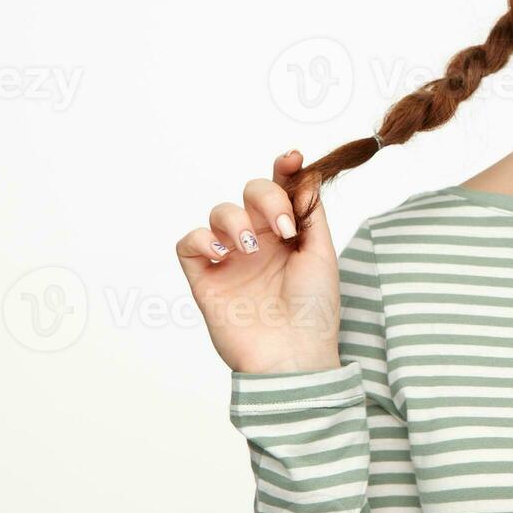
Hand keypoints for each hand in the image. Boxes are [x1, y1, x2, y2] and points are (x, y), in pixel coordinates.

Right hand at [175, 151, 342, 373]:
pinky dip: (202, 239)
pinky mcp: (205, 278)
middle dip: (266, 198)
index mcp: (290, 234)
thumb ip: (311, 214)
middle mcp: (260, 240)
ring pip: (220, 211)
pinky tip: (224, 254)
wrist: (293, 354)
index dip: (284, 169)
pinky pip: (189, 242)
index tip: (291, 158)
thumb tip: (308, 174)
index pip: (282, 190)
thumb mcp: (322, 255)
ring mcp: (231, 258)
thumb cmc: (314, 309)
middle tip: (283, 229)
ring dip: (235, 220)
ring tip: (250, 247)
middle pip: (251, 191)